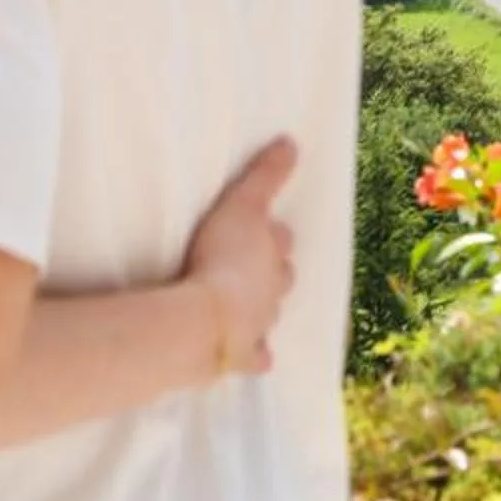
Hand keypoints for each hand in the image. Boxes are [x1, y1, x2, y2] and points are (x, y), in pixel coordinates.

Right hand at [183, 137, 298, 376]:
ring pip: (270, 315)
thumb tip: (292, 142)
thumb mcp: (242, 204)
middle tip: (257, 266)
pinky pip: (256, 357)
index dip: (273, 235)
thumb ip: (265, 174)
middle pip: (280, 278)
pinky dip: (257, 355)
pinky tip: (259, 358)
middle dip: (273, 271)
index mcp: (273, 257)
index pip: (279, 241)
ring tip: (252, 304)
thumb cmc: (222, 256)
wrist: (209, 318)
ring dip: (264, 309)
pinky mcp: (243, 354)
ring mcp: (261, 325)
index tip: (268, 229)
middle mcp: (273, 292)